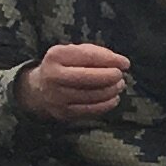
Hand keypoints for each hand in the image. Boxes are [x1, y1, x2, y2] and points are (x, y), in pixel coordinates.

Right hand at [13, 42, 130, 123]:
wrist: (40, 89)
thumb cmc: (65, 66)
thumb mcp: (74, 52)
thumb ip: (97, 54)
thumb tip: (122, 63)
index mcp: (56, 56)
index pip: (88, 56)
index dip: (110, 60)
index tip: (125, 63)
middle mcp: (53, 76)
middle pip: (89, 78)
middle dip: (111, 77)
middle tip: (120, 76)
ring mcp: (57, 97)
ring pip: (93, 95)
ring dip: (112, 91)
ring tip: (119, 85)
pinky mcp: (63, 112)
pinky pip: (91, 110)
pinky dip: (107, 104)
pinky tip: (113, 98)